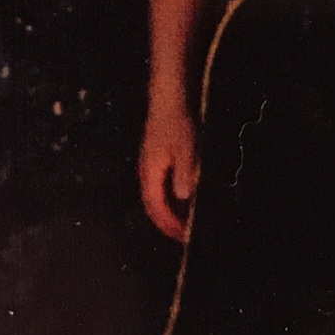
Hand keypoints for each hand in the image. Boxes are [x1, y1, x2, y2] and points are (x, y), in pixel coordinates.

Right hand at [138, 106, 198, 241]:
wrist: (170, 95)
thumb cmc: (178, 122)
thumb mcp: (186, 148)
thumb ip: (185, 172)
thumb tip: (183, 197)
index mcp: (150, 173)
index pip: (155, 208)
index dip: (168, 226)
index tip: (184, 239)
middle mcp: (147, 171)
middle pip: (153, 204)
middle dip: (168, 222)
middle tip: (185, 235)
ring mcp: (152, 163)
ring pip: (158, 194)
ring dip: (170, 210)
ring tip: (187, 221)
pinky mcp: (159, 155)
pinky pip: (163, 184)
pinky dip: (173, 197)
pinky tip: (187, 197)